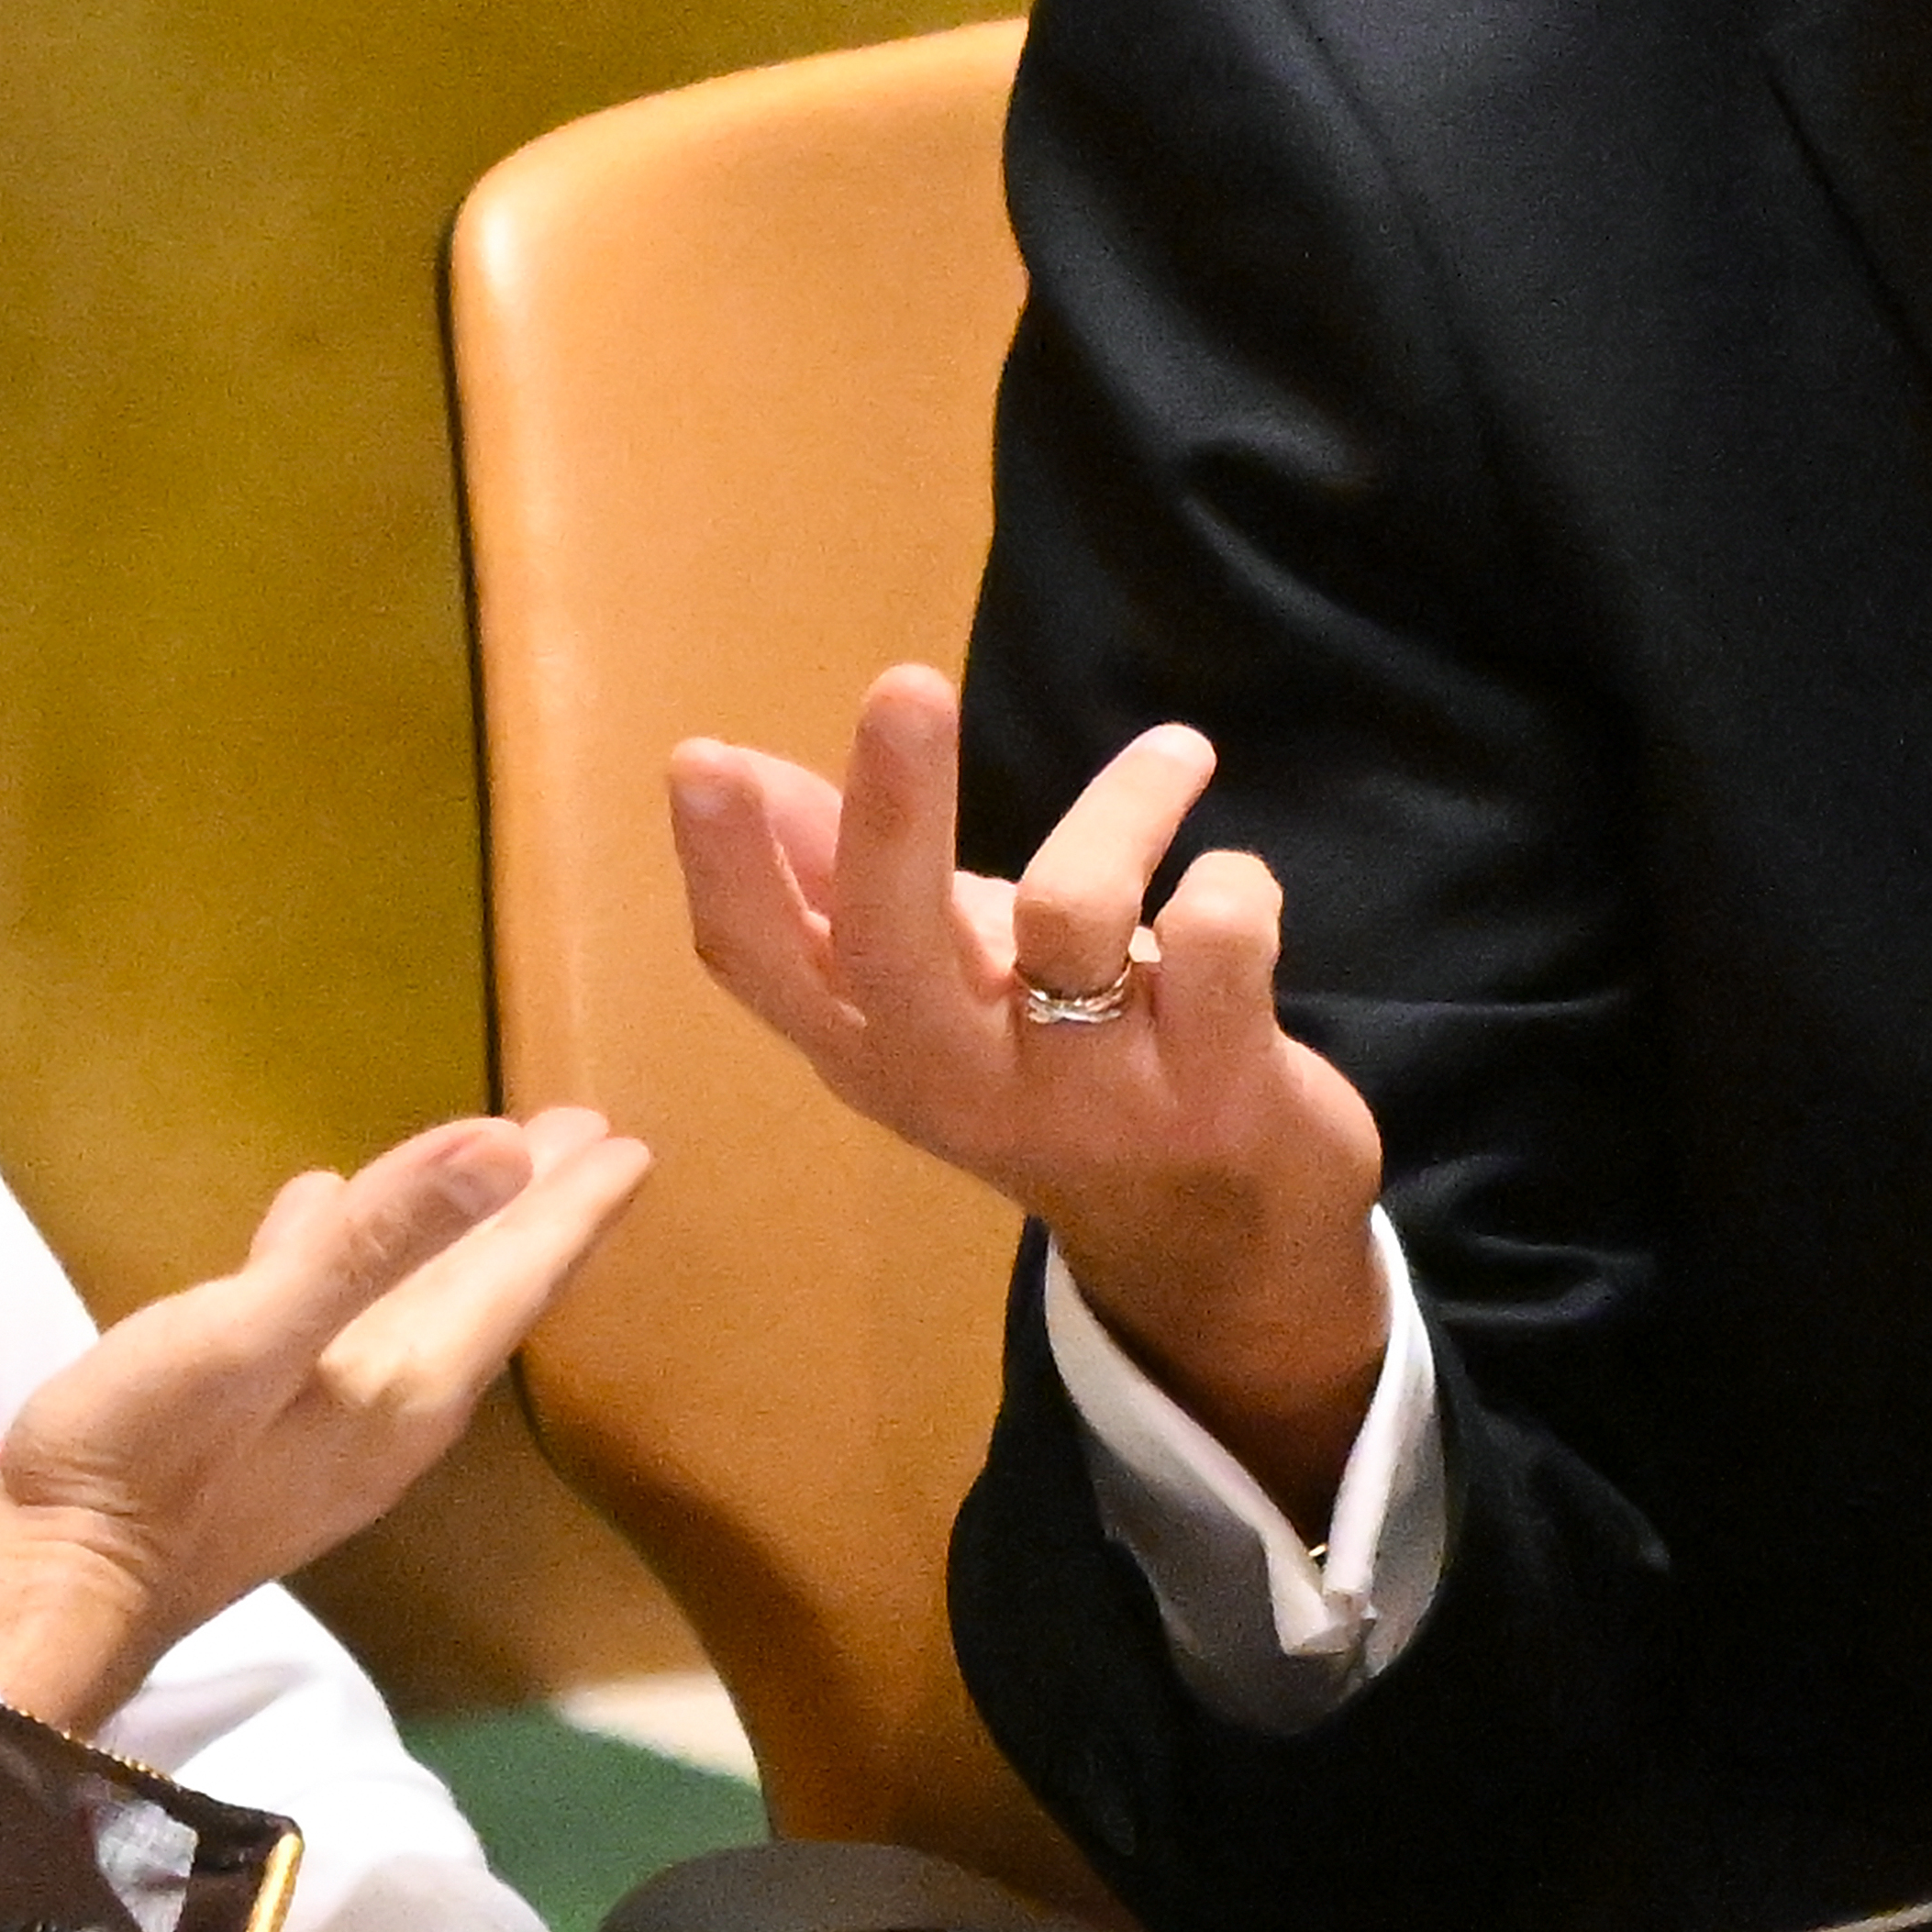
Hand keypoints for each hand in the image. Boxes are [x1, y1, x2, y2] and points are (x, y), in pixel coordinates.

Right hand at [0, 1110, 658, 1732]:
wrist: (52, 1589)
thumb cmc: (146, 1459)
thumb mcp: (256, 1332)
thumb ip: (375, 1244)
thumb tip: (505, 1151)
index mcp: (404, 1385)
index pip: (511, 1280)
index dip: (569, 1209)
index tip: (629, 1145)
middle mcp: (389, 1413)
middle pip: (482, 1292)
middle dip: (533, 1215)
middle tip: (586, 1135)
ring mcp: (327, 1429)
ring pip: (415, 1306)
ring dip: (453, 1236)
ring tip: (479, 1167)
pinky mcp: (262, 1433)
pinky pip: (338, 1324)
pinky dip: (349, 1264)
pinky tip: (312, 1215)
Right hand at [665, 668, 1392, 1503]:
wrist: (1219, 1247)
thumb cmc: (1057, 1075)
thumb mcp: (935, 989)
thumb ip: (833, 880)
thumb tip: (719, 762)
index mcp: (874, 1046)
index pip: (763, 966)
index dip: (724, 865)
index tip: (697, 756)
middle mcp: (960, 1080)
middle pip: (894, 944)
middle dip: (893, 811)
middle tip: (906, 684)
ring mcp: (1088, 1095)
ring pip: (1074, 911)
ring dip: (1126, 806)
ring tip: (1174, 759)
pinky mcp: (1215, 1091)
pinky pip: (1215, 938)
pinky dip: (1234, 883)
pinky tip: (1230, 892)